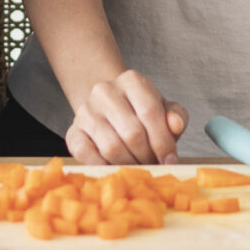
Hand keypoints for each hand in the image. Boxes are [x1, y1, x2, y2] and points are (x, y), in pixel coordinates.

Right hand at [64, 69, 188, 164]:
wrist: (109, 111)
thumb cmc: (141, 113)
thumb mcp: (164, 110)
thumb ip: (177, 116)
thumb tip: (175, 125)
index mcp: (131, 80)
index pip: (150, 112)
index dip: (163, 141)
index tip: (171, 160)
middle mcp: (104, 90)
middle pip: (132, 133)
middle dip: (147, 156)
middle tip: (153, 166)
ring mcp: (85, 111)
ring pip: (111, 147)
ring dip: (129, 165)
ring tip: (138, 167)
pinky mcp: (73, 132)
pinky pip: (87, 155)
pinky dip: (104, 168)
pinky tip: (116, 169)